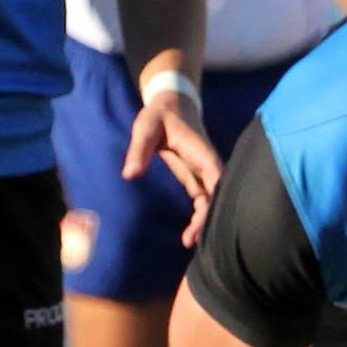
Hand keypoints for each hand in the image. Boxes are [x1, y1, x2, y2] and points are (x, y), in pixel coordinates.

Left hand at [124, 91, 223, 245]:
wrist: (171, 104)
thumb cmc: (160, 114)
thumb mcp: (146, 127)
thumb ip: (139, 149)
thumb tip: (130, 174)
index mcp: (201, 152)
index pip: (215, 176)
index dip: (216, 196)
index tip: (206, 216)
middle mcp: (207, 166)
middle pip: (215, 195)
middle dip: (206, 217)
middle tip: (190, 239)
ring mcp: (202, 173)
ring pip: (210, 200)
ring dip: (202, 220)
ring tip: (188, 241)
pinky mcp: (195, 178)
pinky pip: (202, 200)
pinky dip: (198, 216)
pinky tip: (189, 232)